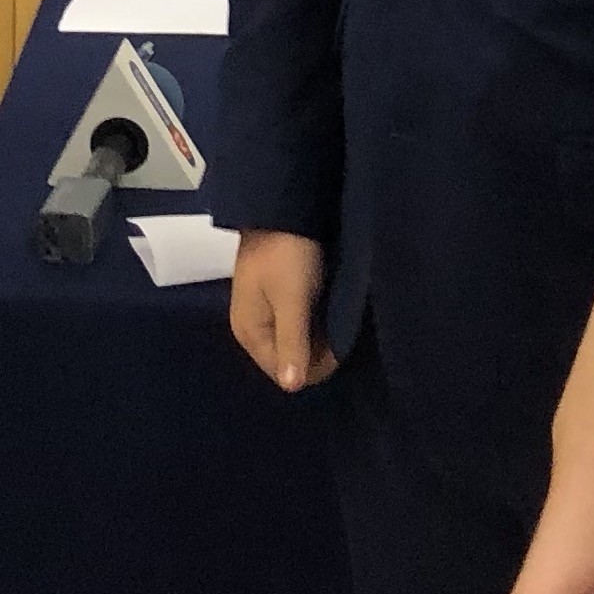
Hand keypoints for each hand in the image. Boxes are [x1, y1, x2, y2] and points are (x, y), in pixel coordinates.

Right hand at [230, 231, 340, 392]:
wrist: (282, 206)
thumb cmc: (286, 254)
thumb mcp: (292, 300)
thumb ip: (293, 342)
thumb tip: (292, 388)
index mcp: (249, 333)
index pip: (284, 373)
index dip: (316, 366)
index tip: (342, 346)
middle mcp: (254, 328)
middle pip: (290, 359)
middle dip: (318, 351)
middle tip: (343, 328)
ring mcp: (264, 312)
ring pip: (297, 341)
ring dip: (319, 336)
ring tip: (339, 317)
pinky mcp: (277, 297)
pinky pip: (298, 323)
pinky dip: (315, 321)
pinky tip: (329, 308)